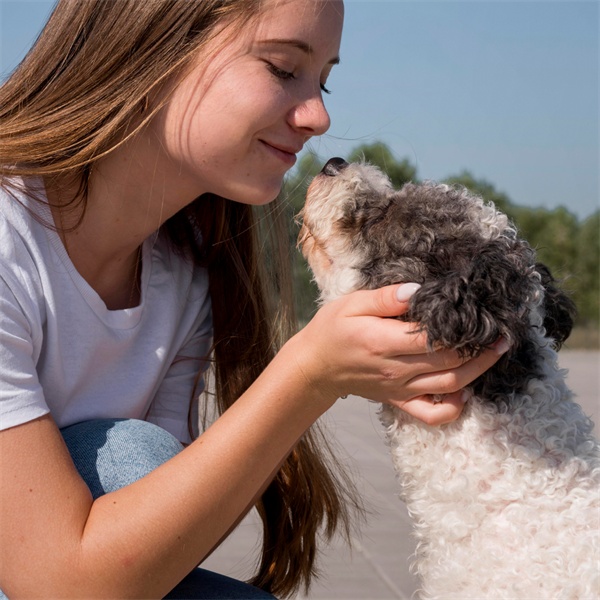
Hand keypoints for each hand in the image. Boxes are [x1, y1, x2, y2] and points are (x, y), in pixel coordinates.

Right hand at [292, 283, 508, 425]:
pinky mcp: (398, 400)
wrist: (315, 366)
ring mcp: (399, 388)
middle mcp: (395, 369)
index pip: (435, 339)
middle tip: (502, 333)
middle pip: (451, 363)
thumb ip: (385, 297)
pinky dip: (454, 407)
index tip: (485, 316)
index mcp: (383, 341)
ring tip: (496, 353)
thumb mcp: (351, 303)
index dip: (465, 330)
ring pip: (450, 386)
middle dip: (482, 349)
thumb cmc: (332, 330)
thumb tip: (418, 291)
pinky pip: (432, 413)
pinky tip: (465, 390)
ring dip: (479, 372)